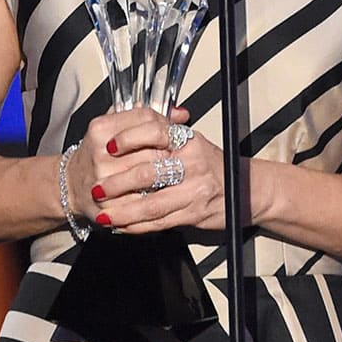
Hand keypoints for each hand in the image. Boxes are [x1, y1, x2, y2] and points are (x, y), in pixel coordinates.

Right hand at [65, 105, 190, 221]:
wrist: (71, 185)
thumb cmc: (95, 155)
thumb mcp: (113, 126)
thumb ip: (143, 116)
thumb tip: (179, 114)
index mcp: (102, 129)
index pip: (146, 118)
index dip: (164, 123)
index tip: (168, 130)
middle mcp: (102, 153)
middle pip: (154, 146)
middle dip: (170, 150)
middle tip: (172, 153)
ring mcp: (106, 180)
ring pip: (153, 174)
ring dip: (166, 173)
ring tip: (166, 171)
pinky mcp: (111, 204)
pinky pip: (146, 199)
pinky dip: (157, 194)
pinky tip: (157, 189)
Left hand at [86, 112, 227, 233]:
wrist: (245, 188)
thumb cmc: (211, 163)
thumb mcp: (190, 141)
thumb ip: (161, 130)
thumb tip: (128, 115)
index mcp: (187, 139)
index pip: (155, 131)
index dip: (129, 138)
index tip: (109, 146)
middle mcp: (192, 162)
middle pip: (148, 172)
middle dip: (117, 183)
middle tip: (96, 188)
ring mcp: (194, 190)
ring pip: (151, 203)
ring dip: (123, 212)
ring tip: (103, 214)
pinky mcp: (194, 213)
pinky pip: (160, 222)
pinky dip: (137, 226)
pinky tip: (122, 226)